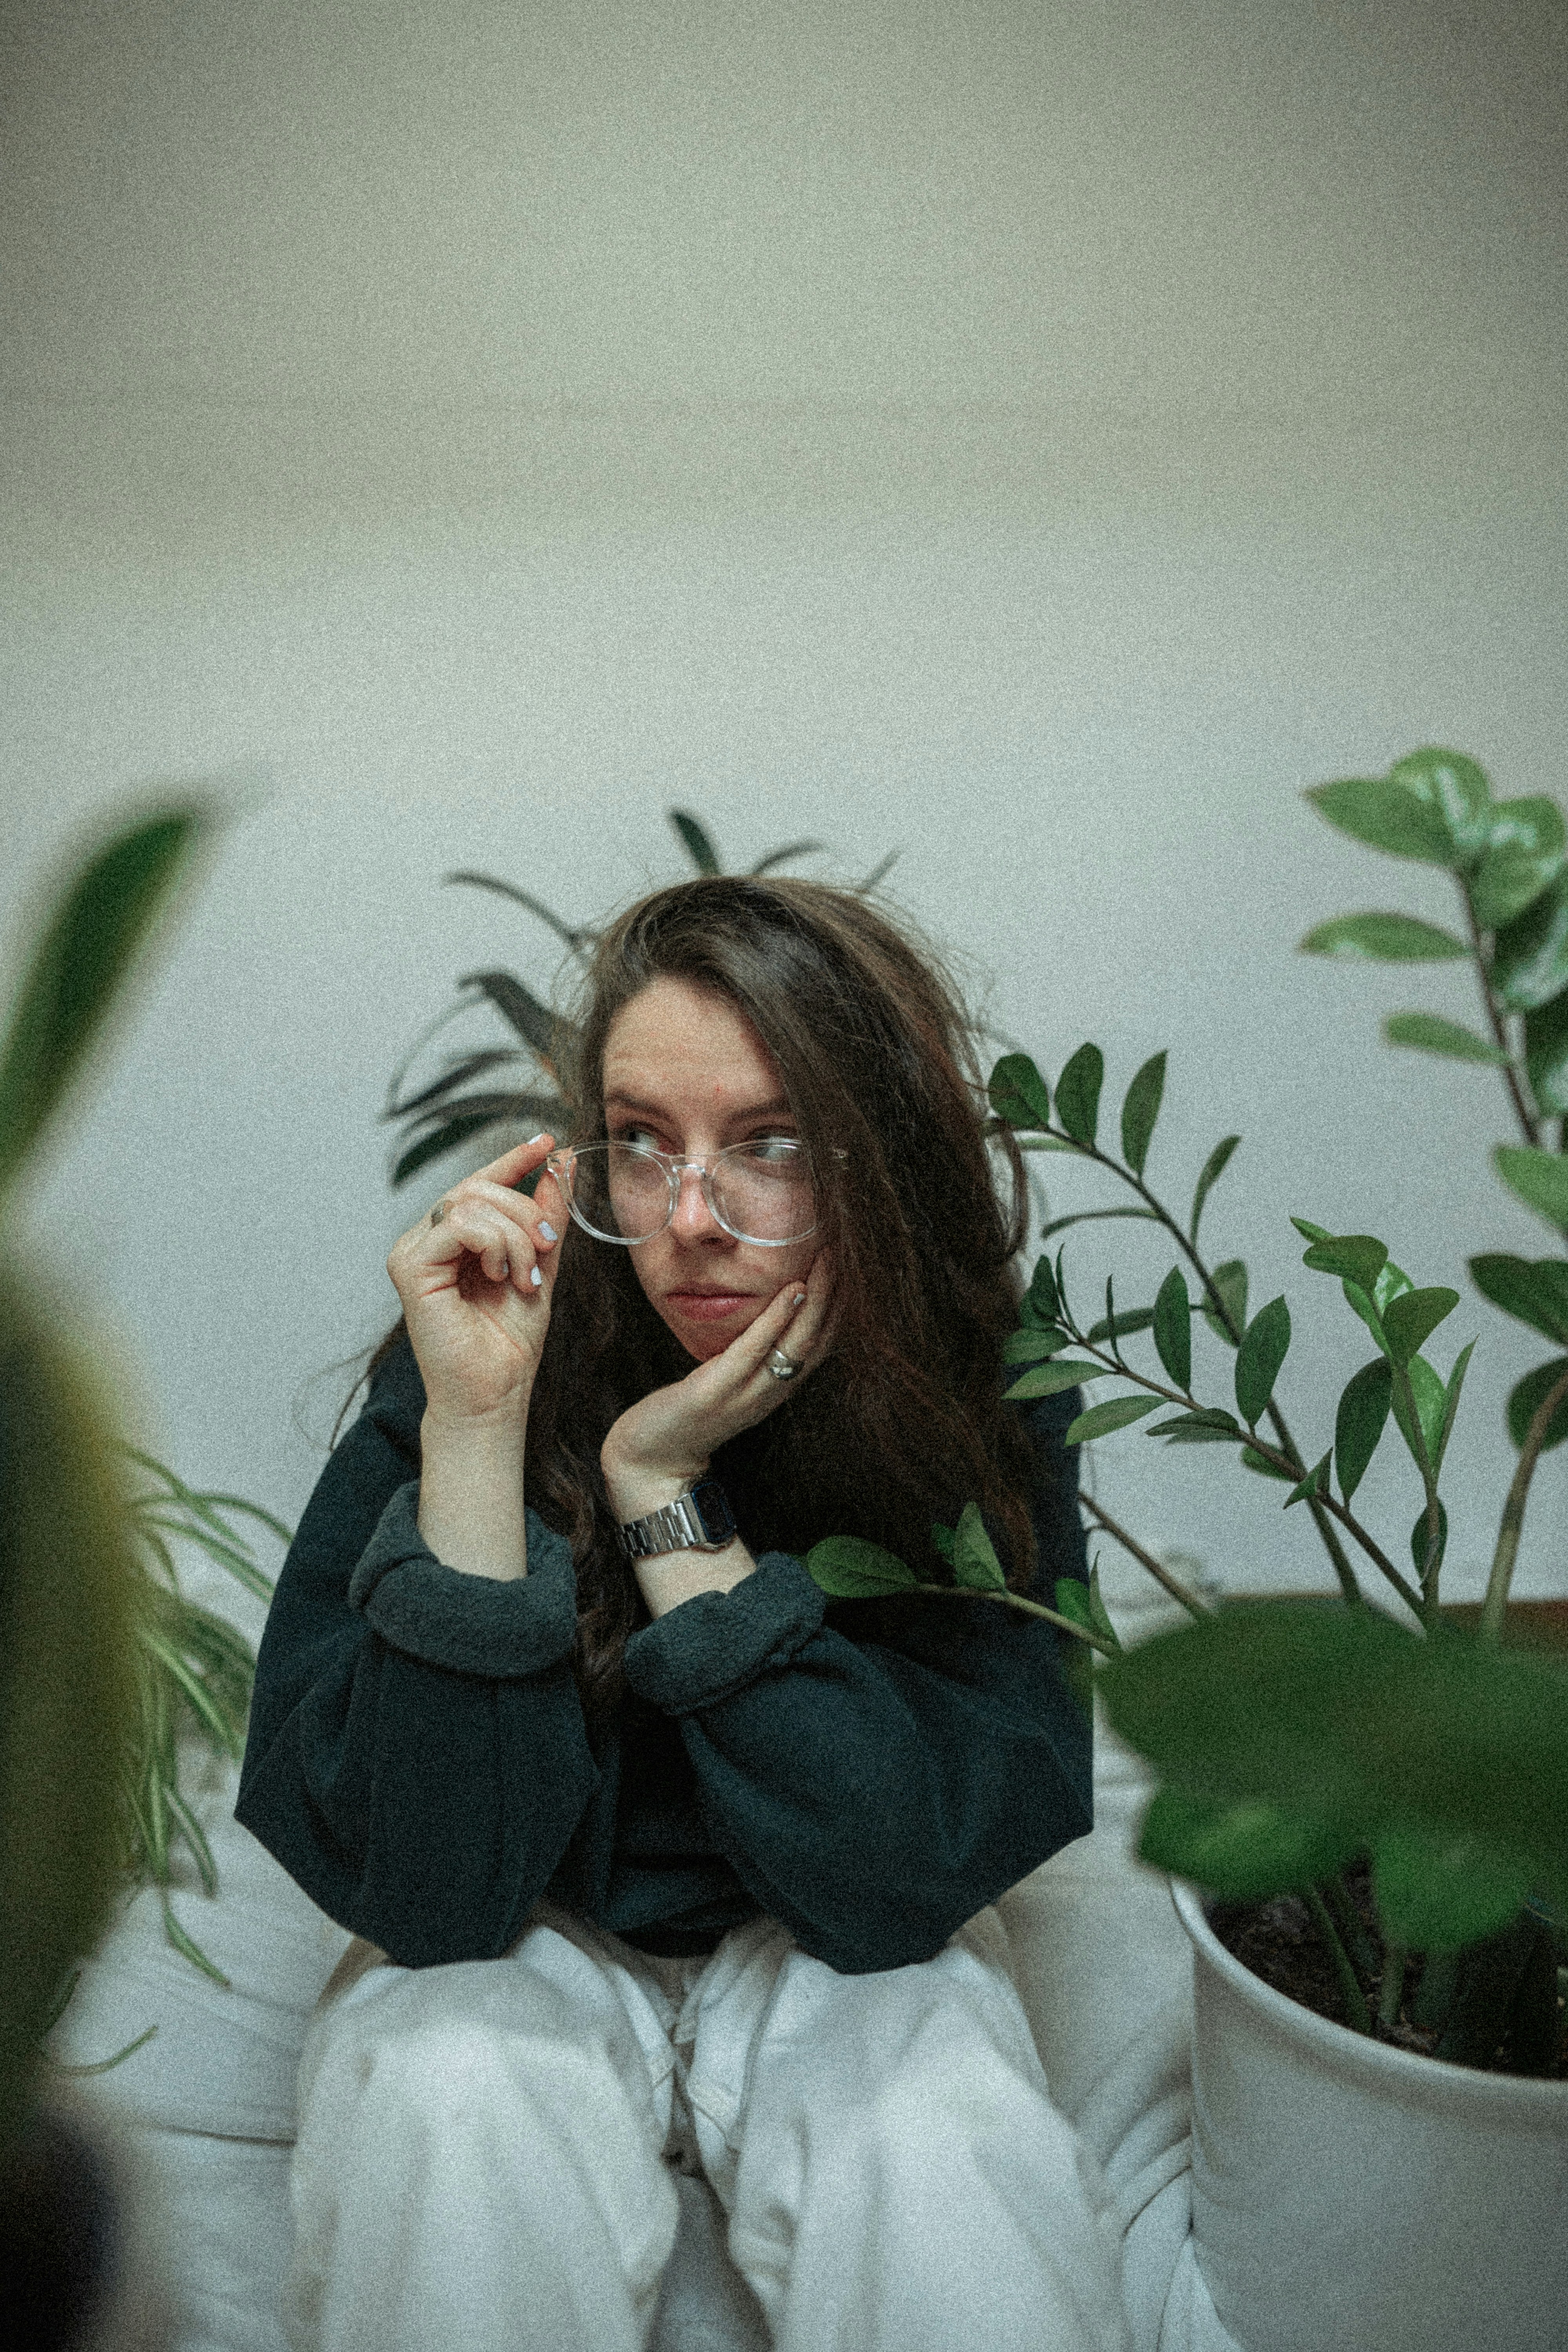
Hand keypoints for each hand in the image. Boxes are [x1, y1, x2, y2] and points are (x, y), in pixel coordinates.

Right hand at [386, 1135, 565, 1429]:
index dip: (513, 1159)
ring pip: (472, 1202)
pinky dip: (494, 1245)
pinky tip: (500, 1277)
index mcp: (455, 1238)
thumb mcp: (541, 1264)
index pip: (481, 1182)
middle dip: (526, 1211)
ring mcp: (413, 1249)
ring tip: (525, 1278)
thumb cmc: (510, 1341)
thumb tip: (562, 1161)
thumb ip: (546, 1216)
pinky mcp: (409, 1265)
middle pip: (479, 1186)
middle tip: (548, 1248)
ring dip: (516, 1236)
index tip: (549, 1143)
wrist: (496, 1393)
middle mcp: (428, 1237)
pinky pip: (460, 1224)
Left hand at [601, 1249, 833, 1518]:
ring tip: (825, 1261)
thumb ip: (749, 1351)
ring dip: (815, 1299)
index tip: (843, 1268)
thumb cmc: (688, 1411)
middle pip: (816, 1341)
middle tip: (840, 1252)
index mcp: (775, 1389)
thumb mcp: (727, 1377)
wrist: (652, 1457)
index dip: (837, 1308)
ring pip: (796, 1344)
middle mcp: (769, 1394)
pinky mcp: (716, 1391)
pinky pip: (753, 1350)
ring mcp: (746, 1395)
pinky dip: (776, 1318)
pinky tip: (791, 1290)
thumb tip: (764, 1308)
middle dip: (833, 1295)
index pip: (820, 1346)